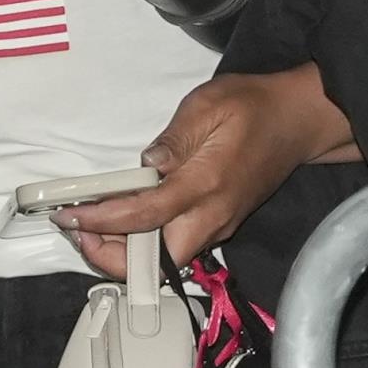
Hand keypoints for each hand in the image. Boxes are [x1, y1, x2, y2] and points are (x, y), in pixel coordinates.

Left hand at [51, 67, 356, 274]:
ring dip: (126, 251)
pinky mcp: (219, 225)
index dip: (102, 221)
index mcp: (206, 184)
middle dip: (113, 257)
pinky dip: (146, 241)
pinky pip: (177, 246)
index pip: (145, 216)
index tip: (70, 216)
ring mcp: (218, 225)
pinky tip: (124, 217)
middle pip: (157, 262)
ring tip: (93, 223)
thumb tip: (146, 164)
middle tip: (80, 229)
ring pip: (166, 259)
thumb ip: (174, 138)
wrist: (298, 121)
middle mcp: (213, 216)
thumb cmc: (253, 106)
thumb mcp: (208, 105)